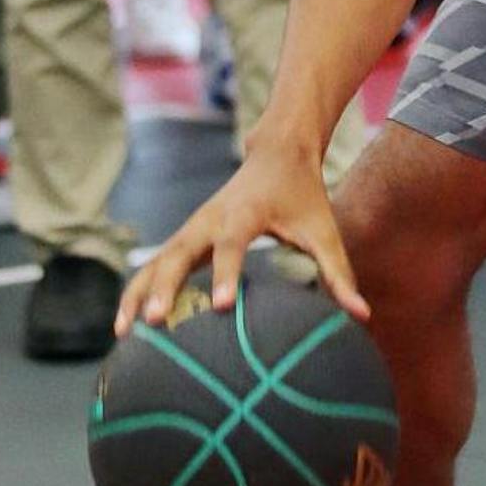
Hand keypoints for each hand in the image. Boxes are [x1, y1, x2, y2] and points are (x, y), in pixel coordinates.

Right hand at [118, 137, 370, 332]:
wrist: (276, 152)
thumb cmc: (303, 194)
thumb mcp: (324, 230)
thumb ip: (339, 273)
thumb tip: (362, 316)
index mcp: (245, 212)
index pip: (231, 244)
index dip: (226, 274)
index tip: (221, 306)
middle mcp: (210, 217)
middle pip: (178, 252)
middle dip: (164, 286)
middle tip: (155, 322)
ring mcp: (192, 226)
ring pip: (156, 260)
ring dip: (138, 293)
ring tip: (123, 333)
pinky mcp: (185, 237)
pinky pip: (154, 265)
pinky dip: (138, 291)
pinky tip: (126, 327)